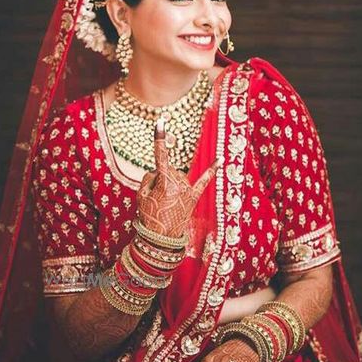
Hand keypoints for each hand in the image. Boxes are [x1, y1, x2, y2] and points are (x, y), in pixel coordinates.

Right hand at [137, 117, 220, 236]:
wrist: (161, 239)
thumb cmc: (149, 215)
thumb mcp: (141, 195)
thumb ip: (149, 177)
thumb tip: (159, 172)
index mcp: (165, 181)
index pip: (160, 156)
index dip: (160, 138)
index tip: (161, 122)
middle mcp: (180, 183)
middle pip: (167, 170)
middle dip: (159, 179)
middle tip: (154, 198)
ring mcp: (188, 190)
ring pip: (177, 177)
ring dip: (170, 185)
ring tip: (165, 203)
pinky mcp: (194, 197)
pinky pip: (204, 181)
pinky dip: (212, 170)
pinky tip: (220, 159)